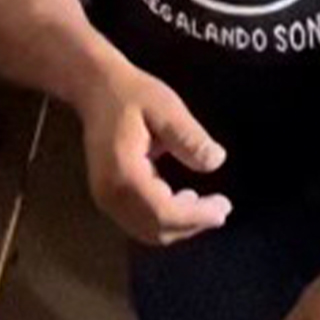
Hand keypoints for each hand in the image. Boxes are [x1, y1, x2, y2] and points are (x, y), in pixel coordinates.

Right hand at [76, 66, 231, 245]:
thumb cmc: (131, 93)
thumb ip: (189, 137)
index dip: (196, 216)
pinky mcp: (109, 197)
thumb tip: (216, 161)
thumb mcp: (165, 107)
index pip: (163, 212)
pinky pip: (140, 221)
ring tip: (207, 205)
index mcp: (124, 173)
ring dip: (180, 225)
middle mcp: (110, 195)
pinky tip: (184, 200)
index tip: (224, 207)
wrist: (95, 88)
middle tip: (222, 208)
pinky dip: (165, 219)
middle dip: (192, 224)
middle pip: (156, 229)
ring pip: (147, 231)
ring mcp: (106, 199)